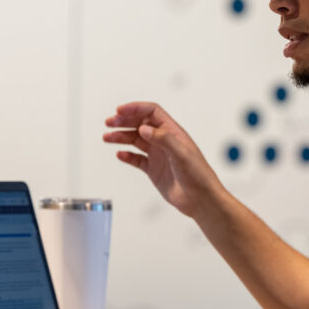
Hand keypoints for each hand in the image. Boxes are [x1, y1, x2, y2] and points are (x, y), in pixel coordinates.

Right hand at [103, 102, 222, 217]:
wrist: (201, 199)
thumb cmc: (198, 175)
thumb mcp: (181, 154)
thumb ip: (163, 139)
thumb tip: (144, 128)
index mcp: (173, 132)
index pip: (151, 112)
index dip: (135, 108)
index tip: (119, 111)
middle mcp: (164, 141)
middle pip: (140, 124)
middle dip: (124, 121)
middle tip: (109, 122)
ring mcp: (159, 155)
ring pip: (135, 140)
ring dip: (121, 137)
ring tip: (107, 137)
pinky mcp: (154, 169)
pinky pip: (136, 159)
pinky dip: (126, 156)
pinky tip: (120, 154)